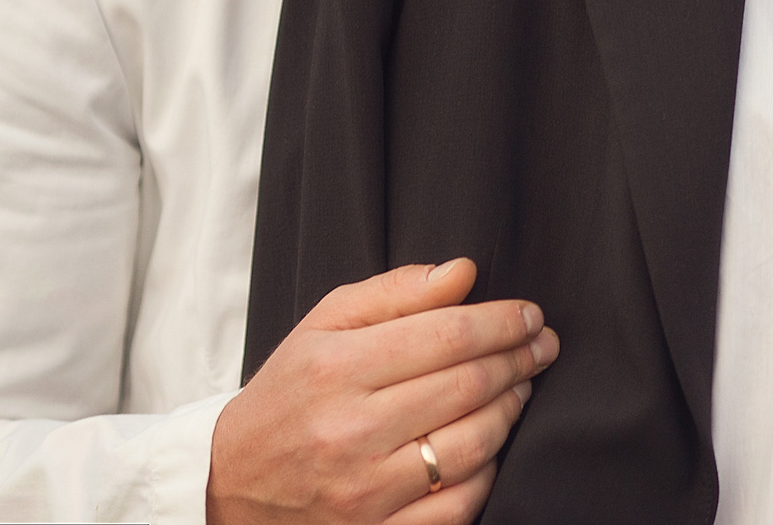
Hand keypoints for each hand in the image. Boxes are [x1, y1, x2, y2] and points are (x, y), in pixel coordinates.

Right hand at [208, 259, 560, 523]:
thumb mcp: (324, 326)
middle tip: (540, 347)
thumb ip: (395, 292)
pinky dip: (488, 473)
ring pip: (472, 446)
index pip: (447, 335)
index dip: (503, 321)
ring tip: (519, 389)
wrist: (231, 483)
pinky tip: (491, 446)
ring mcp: (364, 493)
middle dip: (519, 360)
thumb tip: (463, 272)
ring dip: (511, 411)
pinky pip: (459, 507)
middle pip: (467, 387)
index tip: (531, 315)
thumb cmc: (289, 395)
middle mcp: (349, 433)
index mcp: (335, 370)